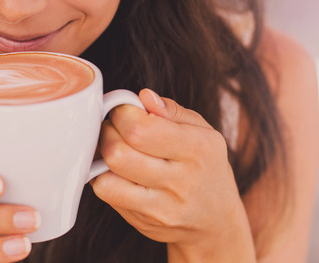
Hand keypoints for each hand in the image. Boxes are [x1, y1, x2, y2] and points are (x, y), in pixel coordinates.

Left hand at [91, 90, 253, 261]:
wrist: (216, 222)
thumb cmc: (206, 167)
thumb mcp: (203, 131)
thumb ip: (172, 110)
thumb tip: (144, 97)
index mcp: (198, 149)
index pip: (141, 129)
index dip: (123, 114)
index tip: (125, 111)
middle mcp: (180, 180)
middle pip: (118, 153)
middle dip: (107, 132)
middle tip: (115, 128)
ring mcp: (161, 207)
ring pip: (106, 178)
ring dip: (102, 157)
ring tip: (115, 148)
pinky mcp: (142, 222)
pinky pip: (107, 194)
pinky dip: (103, 177)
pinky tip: (116, 170)